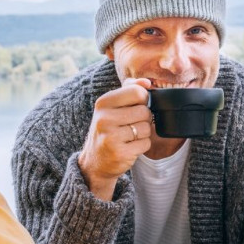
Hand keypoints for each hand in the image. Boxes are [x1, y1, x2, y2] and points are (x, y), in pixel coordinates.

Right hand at [78, 78, 154, 200]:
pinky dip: (142, 146)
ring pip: (146, 128)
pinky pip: (145, 143)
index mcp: (103, 103)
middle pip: (144, 111)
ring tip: (129, 136)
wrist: (96, 161)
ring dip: (143, 133)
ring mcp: (111, 137)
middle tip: (132, 125)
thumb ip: (130, 89)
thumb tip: (147, 82)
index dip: (143, 100)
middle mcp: (104, 118)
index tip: (136, 106)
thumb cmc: (108, 129)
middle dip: (144, 119)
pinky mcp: (120, 153)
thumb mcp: (113, 106)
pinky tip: (129, 146)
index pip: (137, 92)